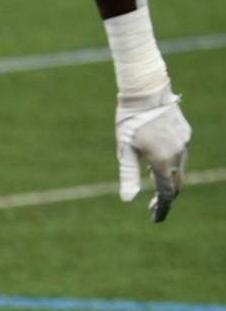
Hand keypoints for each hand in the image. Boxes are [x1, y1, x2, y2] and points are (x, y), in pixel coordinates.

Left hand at [115, 88, 190, 222]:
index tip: (154, 218)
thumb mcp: (125, 151)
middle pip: (176, 184)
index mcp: (162, 160)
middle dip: (166, 198)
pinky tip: (158, 164)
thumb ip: (128, 175)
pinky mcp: (185, 133)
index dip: (161, 208)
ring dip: (168, 181)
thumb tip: (128, 200)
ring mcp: (184, 142)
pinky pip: (181, 155)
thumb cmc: (129, 122)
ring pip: (180, 169)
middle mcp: (178, 153)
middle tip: (152, 209)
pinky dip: (171, 165)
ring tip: (152, 186)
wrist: (146, 92)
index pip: (166, 193)